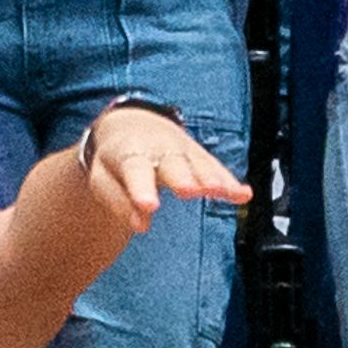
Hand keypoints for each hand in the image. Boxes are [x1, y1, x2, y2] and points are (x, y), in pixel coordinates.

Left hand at [78, 104, 252, 231]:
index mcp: (129, 154)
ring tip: (220, 191)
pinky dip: (230, 182)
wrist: (133, 123)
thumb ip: (119, 201)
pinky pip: (216, 168)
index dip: (142, 189)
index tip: (148, 205)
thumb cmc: (117, 161)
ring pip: (198, 164)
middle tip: (189, 190)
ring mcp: (182, 150)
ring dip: (210, 177)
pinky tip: (243, 195)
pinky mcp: (200, 156)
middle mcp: (159, 149)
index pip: (135, 171)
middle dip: (181, 177)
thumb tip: (140, 224)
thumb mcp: (104, 178)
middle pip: (172, 164)